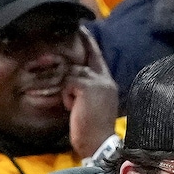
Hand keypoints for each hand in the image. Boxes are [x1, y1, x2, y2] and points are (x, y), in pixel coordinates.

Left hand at [63, 27, 117, 158]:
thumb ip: (86, 90)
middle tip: (65, 76)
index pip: (97, 57)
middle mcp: (105, 80)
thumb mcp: (92, 105)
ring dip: (68, 91)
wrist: (100, 144)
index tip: (81, 29)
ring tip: (74, 108)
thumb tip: (70, 80)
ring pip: (72, 74)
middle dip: (69, 72)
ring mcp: (98, 82)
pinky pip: (68, 83)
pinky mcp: (87, 87)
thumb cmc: (93, 130)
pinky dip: (67, 96)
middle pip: (80, 65)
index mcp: (108, 83)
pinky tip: (73, 108)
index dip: (89, 43)